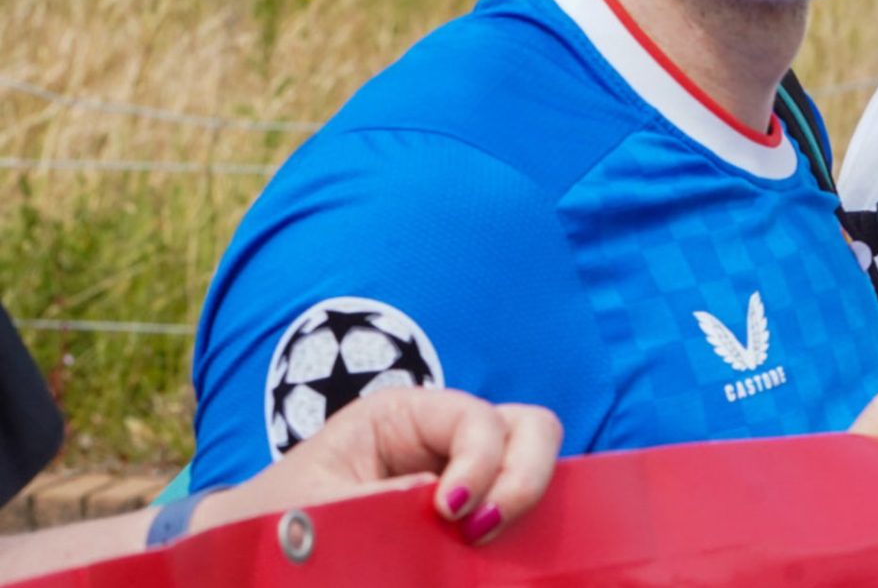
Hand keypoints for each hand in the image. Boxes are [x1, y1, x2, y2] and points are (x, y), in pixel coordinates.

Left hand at [195, 386, 560, 545]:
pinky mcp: (470, 511)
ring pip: (535, 459)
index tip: (452, 516)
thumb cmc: (270, 522)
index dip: (481, 464)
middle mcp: (444, 435)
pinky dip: (521, 526)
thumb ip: (376, 506)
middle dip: (523, 476)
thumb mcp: (314, 511)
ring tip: (483, 545)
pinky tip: (491, 557)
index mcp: (403, 415)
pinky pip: (515, 506)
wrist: (246, 559)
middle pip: (529, 428)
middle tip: (482, 531)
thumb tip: (445, 505)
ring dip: (525, 499)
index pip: (477, 420)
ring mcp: (463, 471)